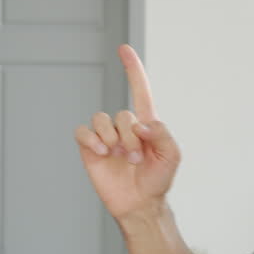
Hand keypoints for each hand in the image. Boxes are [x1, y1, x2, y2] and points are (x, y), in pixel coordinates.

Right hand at [74, 45, 180, 219]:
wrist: (139, 204)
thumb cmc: (158, 180)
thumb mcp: (171, 155)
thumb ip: (162, 133)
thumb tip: (140, 124)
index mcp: (145, 124)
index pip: (139, 91)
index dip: (133, 70)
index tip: (124, 49)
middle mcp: (124, 127)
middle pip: (122, 113)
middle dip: (130, 136)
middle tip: (136, 158)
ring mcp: (106, 137)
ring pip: (101, 119)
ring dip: (112, 138)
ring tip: (119, 157)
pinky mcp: (90, 148)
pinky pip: (82, 131)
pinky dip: (91, 139)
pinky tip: (102, 153)